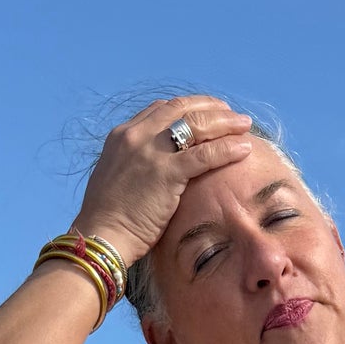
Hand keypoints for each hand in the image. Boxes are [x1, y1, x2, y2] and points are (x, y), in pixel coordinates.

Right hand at [74, 95, 256, 265]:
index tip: (207, 113)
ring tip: (244, 126)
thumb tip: (153, 172)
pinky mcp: (166, 173)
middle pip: (181, 109)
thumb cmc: (108, 219)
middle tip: (231, 114)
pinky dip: (227, 149)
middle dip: (210, 108)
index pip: (161, 109)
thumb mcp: (118, 179)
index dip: (188, 108)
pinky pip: (205, 154)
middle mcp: (136, 135)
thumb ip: (135, 166)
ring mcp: (151, 152)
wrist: (100, 235)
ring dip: (225, 122)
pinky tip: (244, 149)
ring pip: (196, 125)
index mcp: (123, 135)